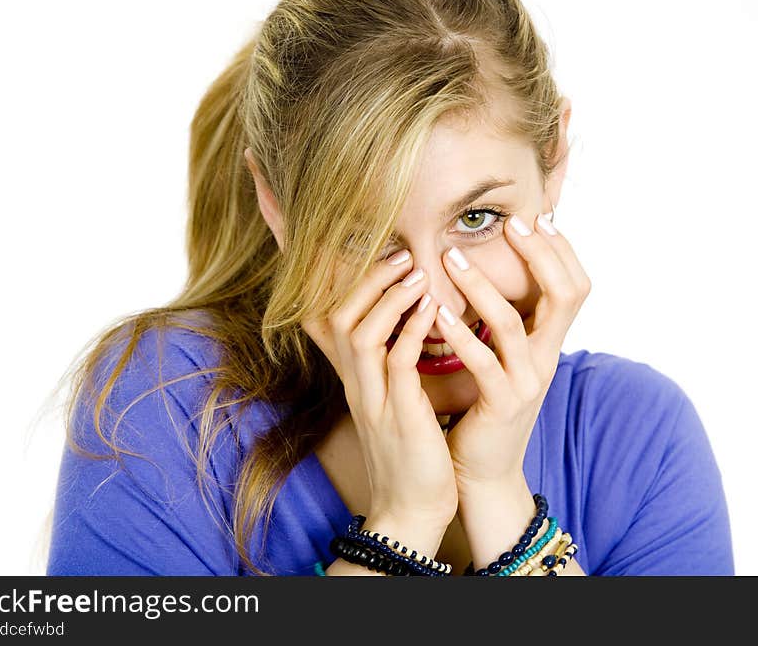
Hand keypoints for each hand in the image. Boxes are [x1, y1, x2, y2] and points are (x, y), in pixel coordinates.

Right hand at [301, 250, 458, 547]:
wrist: (412, 511)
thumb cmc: (411, 453)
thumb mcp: (392, 403)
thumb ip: (392, 366)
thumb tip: (406, 327)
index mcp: (354, 379)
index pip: (324, 319)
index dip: (327, 283)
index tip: (357, 247)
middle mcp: (355, 384)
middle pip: (336, 315)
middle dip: (366, 279)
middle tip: (400, 253)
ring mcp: (372, 399)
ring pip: (360, 332)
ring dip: (388, 297)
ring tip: (417, 271)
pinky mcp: (397, 415)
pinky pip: (397, 362)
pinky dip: (412, 329)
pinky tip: (432, 308)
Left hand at [433, 212, 590, 490]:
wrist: (483, 472)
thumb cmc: (483, 409)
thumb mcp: (501, 360)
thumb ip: (504, 324)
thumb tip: (491, 277)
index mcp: (547, 344)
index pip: (573, 286)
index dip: (562, 251)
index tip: (537, 218)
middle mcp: (546, 359)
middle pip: (566, 295)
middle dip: (541, 255)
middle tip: (512, 225)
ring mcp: (527, 382)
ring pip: (513, 324)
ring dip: (482, 286)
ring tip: (452, 258)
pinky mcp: (502, 405)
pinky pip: (484, 364)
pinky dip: (460, 335)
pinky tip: (437, 313)